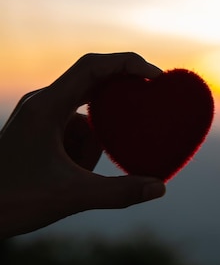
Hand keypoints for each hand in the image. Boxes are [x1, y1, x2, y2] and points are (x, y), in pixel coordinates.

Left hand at [0, 53, 166, 238]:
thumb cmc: (11, 201)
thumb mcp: (70, 197)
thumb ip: (119, 193)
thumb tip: (160, 188)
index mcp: (47, 106)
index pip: (93, 66)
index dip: (128, 63)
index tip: (157, 76)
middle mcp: (43, 103)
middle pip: (94, 83)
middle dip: (122, 97)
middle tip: (150, 107)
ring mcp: (41, 116)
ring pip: (86, 115)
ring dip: (95, 141)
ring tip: (77, 172)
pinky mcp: (41, 131)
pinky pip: (76, 129)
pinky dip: (85, 148)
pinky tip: (74, 173)